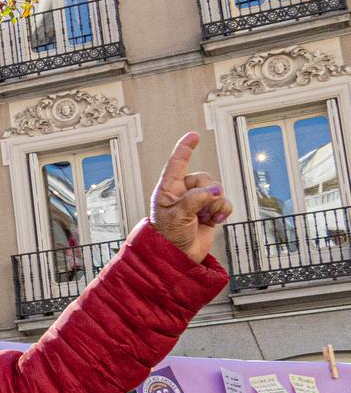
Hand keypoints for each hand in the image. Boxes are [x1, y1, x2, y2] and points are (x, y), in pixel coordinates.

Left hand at [150, 132, 231, 263]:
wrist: (178, 257)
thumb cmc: (168, 237)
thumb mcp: (177, 215)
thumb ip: (195, 199)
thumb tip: (215, 190)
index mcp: (168, 190)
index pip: (177, 164)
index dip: (185, 149)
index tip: (194, 136)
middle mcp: (182, 193)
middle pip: (203, 178)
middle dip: (206, 191)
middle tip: (200, 209)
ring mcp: (197, 202)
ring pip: (216, 190)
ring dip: (215, 203)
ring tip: (205, 217)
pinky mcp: (210, 212)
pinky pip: (224, 201)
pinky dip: (224, 209)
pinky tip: (217, 218)